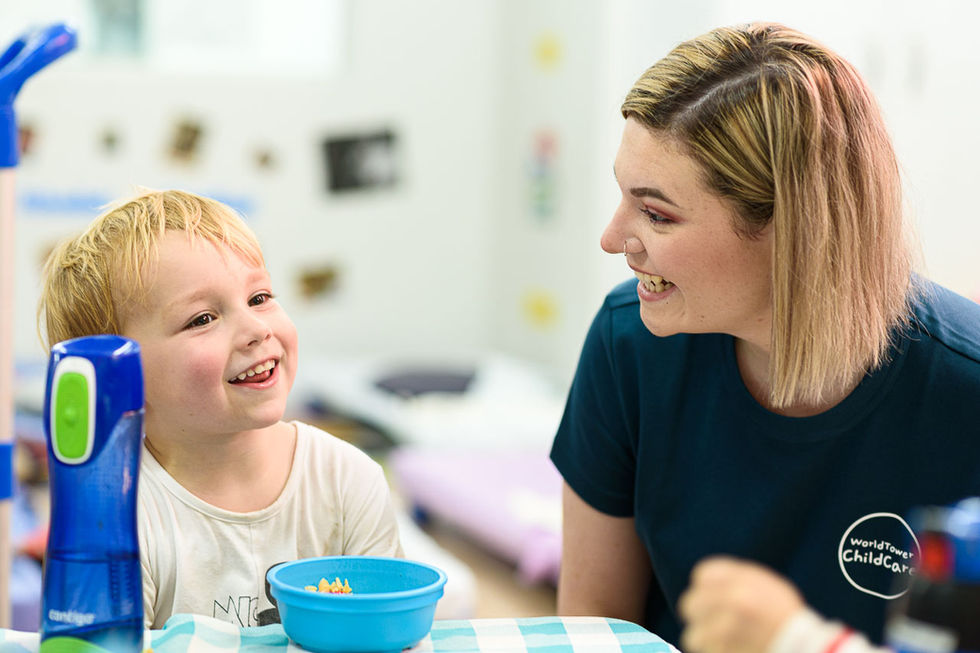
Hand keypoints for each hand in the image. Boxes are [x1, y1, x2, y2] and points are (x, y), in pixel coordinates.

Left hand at [677, 556, 805, 652]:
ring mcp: (727, 630)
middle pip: (690, 604)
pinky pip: (707, 652)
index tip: (711, 598)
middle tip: (711, 624)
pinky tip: (731, 651)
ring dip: (704, 641)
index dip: (706, 588)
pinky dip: (715, 652)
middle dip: (699, 615)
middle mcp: (733, 601)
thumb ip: (736, 579)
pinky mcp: (724, 652)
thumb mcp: (768, 586)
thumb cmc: (785, 619)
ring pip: (693, 635)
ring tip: (722, 643)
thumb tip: (702, 582)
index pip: (702, 575)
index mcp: (743, 580)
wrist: (804, 649)